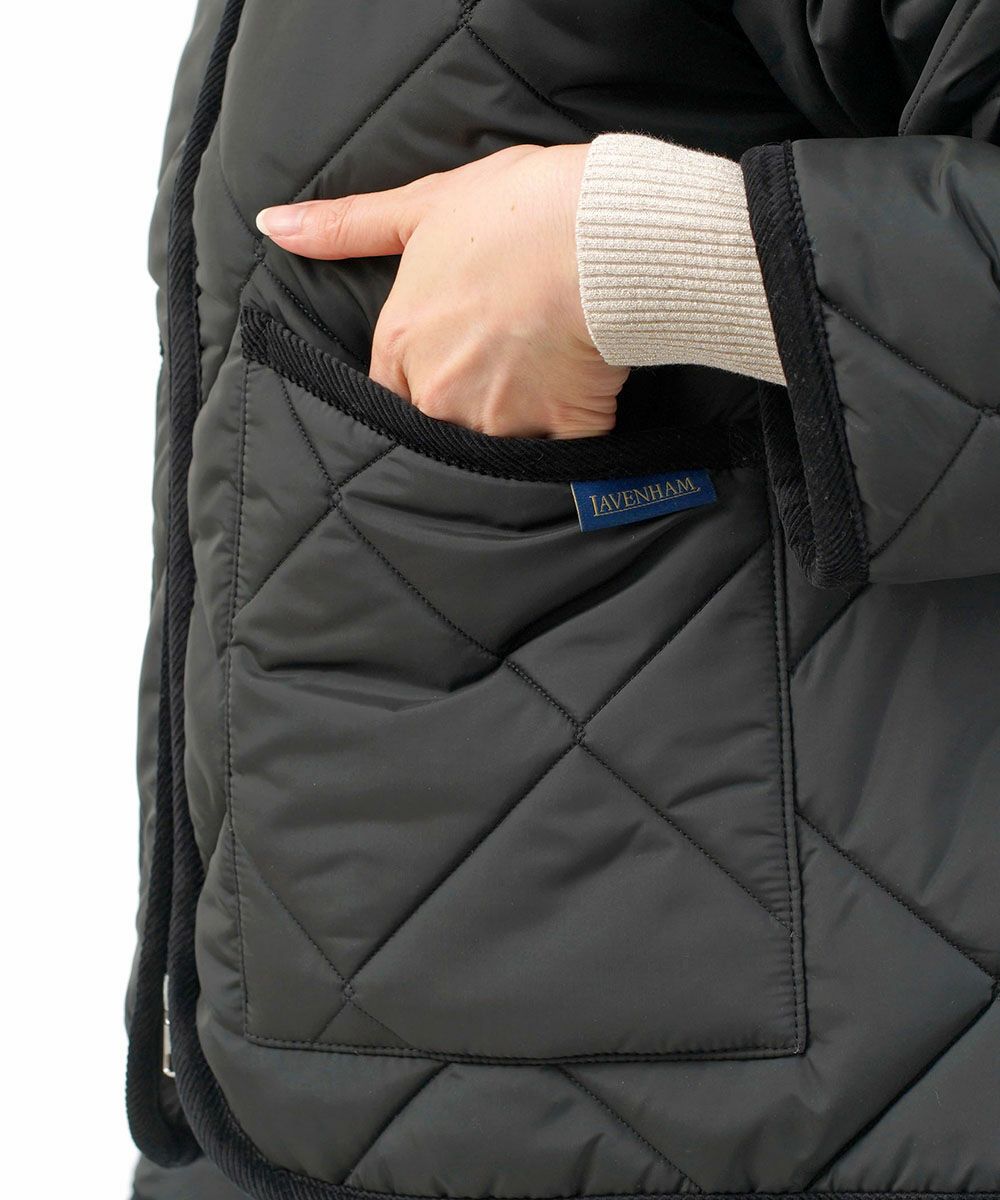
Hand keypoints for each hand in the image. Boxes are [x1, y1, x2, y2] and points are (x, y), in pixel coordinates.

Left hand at [256, 144, 628, 437]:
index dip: (420, 376)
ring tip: (545, 373)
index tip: (453, 354)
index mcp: (402, 344)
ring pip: (493, 443)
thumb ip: (345, 227)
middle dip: (466, 400)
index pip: (387, 393)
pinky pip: (555, 455)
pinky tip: (581, 398)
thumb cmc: (513, 209)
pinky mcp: (556, 434)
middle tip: (508, 358)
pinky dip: (566, 435)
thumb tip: (270, 225)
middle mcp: (438, 392)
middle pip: (437, 422)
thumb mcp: (423, 205)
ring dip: (515, 421)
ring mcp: (496, 419)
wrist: (596, 234)